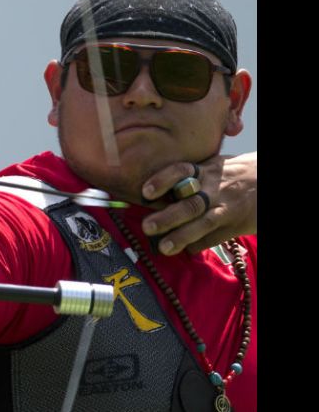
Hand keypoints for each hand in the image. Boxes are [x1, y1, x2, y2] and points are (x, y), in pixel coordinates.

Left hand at [140, 152, 255, 254]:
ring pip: (203, 223)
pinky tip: (185, 250)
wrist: (270, 181)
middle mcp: (215, 189)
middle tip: (147, 227)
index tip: (145, 192)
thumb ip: (190, 175)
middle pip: (189, 204)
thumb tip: (156, 188)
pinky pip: (214, 238)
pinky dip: (197, 245)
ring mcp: (226, 208)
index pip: (181, 171)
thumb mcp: (214, 165)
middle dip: (167, 217)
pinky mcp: (235, 225)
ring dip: (181, 236)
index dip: (162, 180)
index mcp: (207, 170)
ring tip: (163, 247)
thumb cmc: (235, 173)